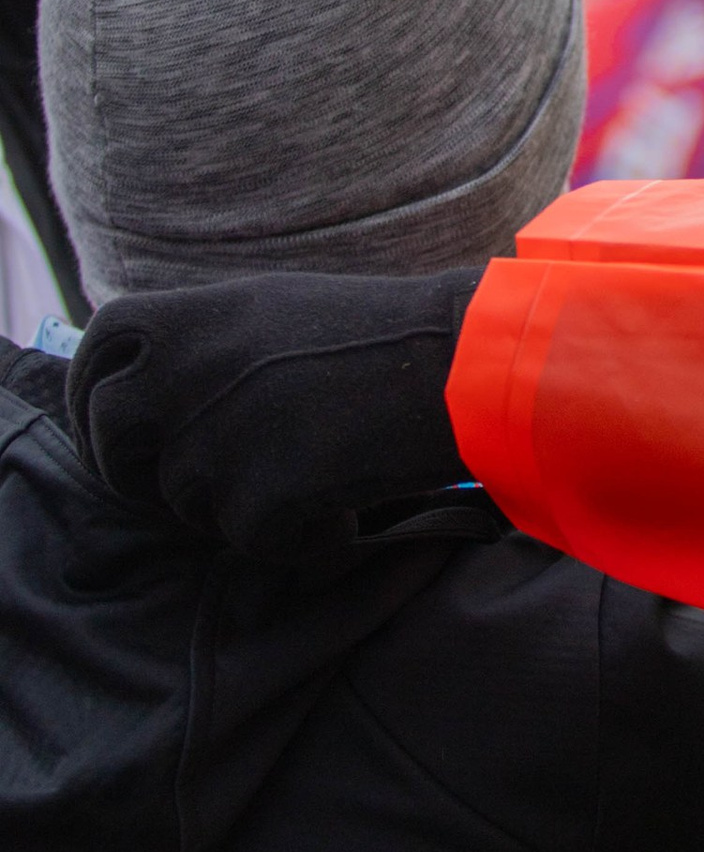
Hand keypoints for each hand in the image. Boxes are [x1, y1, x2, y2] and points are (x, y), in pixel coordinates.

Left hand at [68, 267, 488, 563]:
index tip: (110, 427)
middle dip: (135, 472)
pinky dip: (300, 535)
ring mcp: (216, 439)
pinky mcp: (256, 499)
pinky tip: (348, 504)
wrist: (463, 368)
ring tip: (315, 473)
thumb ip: (208, 343)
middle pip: (112, 437)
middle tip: (187, 488)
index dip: (93, 394)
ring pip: (187, 500)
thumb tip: (160, 388)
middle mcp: (188, 373)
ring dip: (238, 502)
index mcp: (194, 316)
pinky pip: (253, 541)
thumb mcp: (278, 311)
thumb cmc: (389, 337)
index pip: (98, 349)